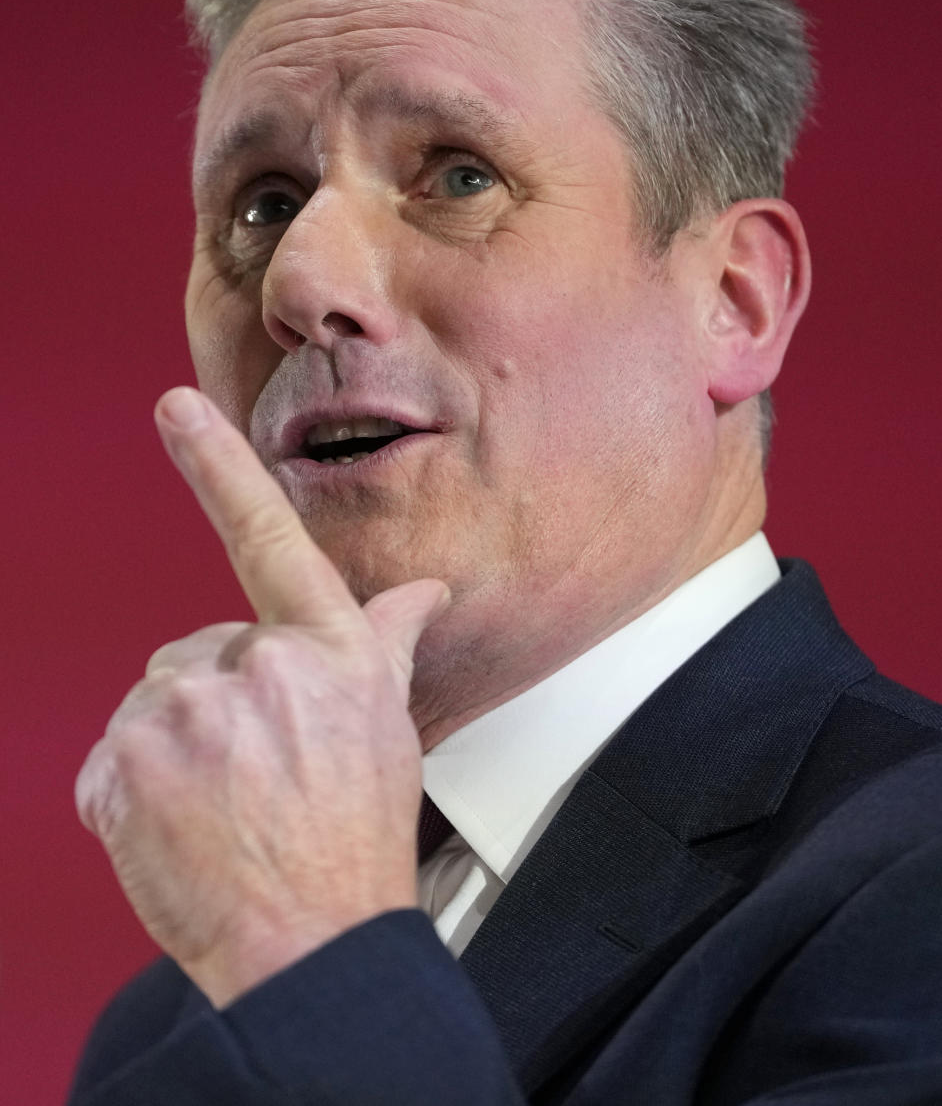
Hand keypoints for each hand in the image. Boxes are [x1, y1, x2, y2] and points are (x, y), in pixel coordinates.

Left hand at [75, 386, 449, 1006]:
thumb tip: (420, 593)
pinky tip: (180, 830)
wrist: (308, 943)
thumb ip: (388, 643)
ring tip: (222, 809)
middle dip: (217, 703)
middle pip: (198, 653)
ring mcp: (183, 714)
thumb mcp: (389, 728)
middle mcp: (255, 667)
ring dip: (175, 749)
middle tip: (254, 774)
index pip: (266, 537)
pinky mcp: (120, 766)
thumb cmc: (354, 839)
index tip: (178, 407)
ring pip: (153, 706)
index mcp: (325, 650)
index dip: (219, 466)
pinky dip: (132, 793)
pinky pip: (111, 760)